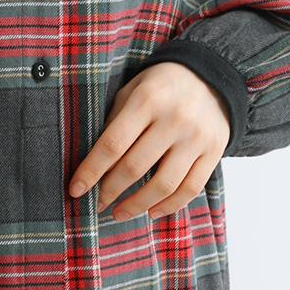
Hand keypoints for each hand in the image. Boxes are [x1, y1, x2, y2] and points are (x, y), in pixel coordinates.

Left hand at [68, 61, 230, 220]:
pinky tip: (151, 211)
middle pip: (135, 167)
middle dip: (110, 191)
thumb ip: (114, 121)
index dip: (92, 170)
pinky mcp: (214, 152)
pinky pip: (190, 188)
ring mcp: (197, 137)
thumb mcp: (132, 90)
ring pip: (164, 184)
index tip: (75, 190)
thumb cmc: (160, 86)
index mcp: (147, 100)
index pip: (113, 143)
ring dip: (137, 205)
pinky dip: (169, 206)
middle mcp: (174, 119)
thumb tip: (94, 164)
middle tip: (96, 204)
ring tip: (119, 213)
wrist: (211, 77)